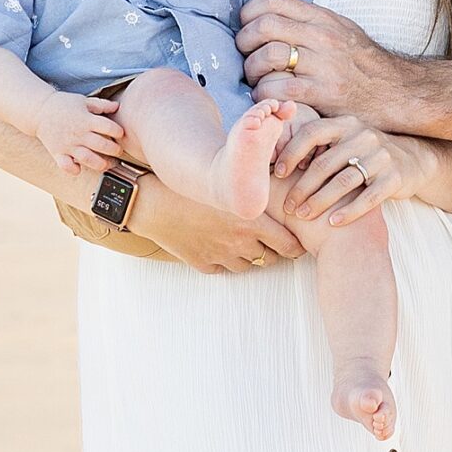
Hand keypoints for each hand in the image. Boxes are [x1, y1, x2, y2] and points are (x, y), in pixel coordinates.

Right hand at [35, 90, 124, 174]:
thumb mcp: (83, 101)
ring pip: (88, 159)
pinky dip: (74, 170)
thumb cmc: (62, 105)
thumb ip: (101, 105)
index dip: (118, 131)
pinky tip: (80, 168)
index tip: (120, 133)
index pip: (109, 127)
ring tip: (107, 164)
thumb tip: (117, 106)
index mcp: (86, 120)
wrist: (39, 110)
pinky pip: (66, 166)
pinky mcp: (58, 153)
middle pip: (102, 145)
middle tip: (118, 151)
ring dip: (101, 164)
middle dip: (115, 150)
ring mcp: (68, 145)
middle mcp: (78, 134)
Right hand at [131, 181, 302, 275]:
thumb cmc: (192, 185)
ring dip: (248, 255)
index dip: (296, 245)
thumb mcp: (229, 182)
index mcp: (253, 222)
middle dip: (272, 250)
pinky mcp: (204, 264)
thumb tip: (279, 183)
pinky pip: (222, 268)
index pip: (289, 246)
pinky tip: (216, 243)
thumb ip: (256, 190)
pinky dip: (223, 259)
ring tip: (239, 238)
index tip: (297, 241)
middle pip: (270, 258)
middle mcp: (241, 243)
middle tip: (268, 238)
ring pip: (247, 265)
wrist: (154, 202)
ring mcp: (222, 256)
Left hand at [238, 0, 411, 120]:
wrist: (398, 92)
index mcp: (323, 18)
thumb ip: (310, 21)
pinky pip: (278, 87)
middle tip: (246, 55)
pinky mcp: (322, 93)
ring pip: (266, 55)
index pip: (273, 0)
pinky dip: (263, 93)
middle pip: (264, 26)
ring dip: (251, 69)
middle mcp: (322, 36)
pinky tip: (268, 97)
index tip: (247, 27)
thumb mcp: (342, 29)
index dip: (250, 13)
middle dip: (244, 41)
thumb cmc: (364, 64)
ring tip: (256, 79)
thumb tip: (274, 16)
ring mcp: (322, 65)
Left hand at [272, 112, 433, 225]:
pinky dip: (348, 211)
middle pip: (325, 163)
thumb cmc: (365, 155)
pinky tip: (332, 223)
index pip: (311, 133)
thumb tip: (273, 154)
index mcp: (345, 124)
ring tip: (302, 216)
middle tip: (287, 206)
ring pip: (344, 181)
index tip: (275, 173)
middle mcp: (363, 136)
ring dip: (320, 201)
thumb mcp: (345, 141)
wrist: (412, 161)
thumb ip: (319, 145)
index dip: (291, 152)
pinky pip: (368, 197)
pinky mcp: (395, 177)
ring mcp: (381, 156)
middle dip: (301, 186)